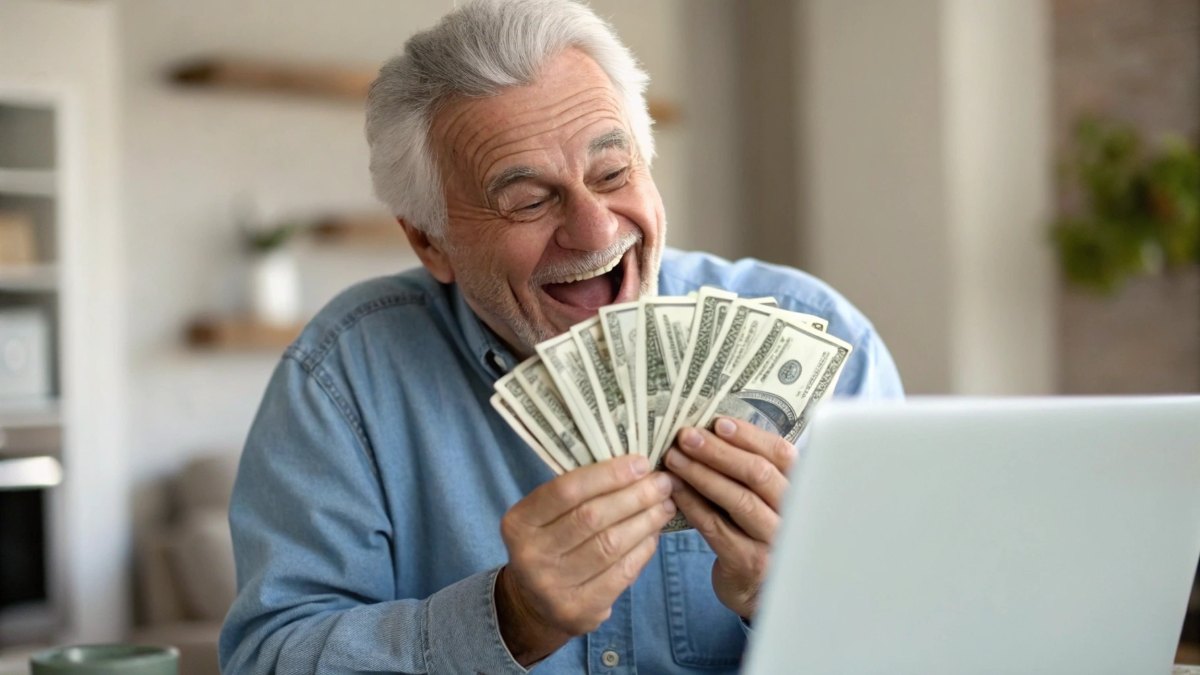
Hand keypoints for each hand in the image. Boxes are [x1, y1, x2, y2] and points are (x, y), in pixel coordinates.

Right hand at [495, 454, 676, 665]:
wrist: (535, 604)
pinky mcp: (578, 610)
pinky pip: (621, 573)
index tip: (641, 463)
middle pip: (592, 517)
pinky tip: (654, 533)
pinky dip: (643, 549)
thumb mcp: (546, 516)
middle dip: (634, 496)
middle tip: (662, 483)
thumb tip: (636, 467)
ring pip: (611, 545)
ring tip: (665, 505)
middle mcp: (531, 554)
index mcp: (519, 522)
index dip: (607, 474)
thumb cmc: (550, 544)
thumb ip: (579, 493)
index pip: (566, 490)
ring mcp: (553, 586)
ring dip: (645, 521)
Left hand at [664, 417, 795, 618]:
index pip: (782, 454)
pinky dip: (692, 504)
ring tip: (674, 458)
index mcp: (801, 490)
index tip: (718, 422)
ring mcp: (773, 541)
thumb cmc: (755, 530)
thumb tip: (712, 428)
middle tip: (686, 436)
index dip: (750, 436)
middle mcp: (793, 514)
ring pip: (738, 500)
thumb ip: (751, 469)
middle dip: (719, 452)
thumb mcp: (765, 499)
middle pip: (759, 474)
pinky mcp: (748, 562)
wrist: (758, 587)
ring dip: (701, 474)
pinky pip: (716, 527)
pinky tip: (674, 489)